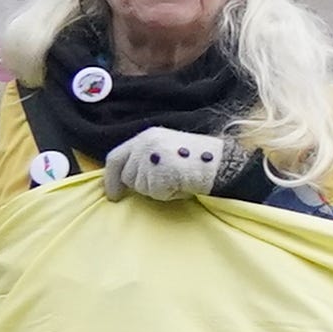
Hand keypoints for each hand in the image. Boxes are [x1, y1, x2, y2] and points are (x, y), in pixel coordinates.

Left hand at [100, 126, 231, 204]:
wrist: (221, 161)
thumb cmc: (198, 159)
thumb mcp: (167, 149)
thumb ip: (145, 157)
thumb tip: (127, 179)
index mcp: (146, 136)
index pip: (116, 158)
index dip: (111, 179)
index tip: (113, 195)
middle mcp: (145, 144)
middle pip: (129, 177)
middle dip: (144, 185)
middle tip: (168, 182)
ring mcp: (151, 157)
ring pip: (142, 188)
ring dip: (159, 190)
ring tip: (179, 180)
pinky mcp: (160, 172)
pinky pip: (157, 194)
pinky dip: (170, 194)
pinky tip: (185, 184)